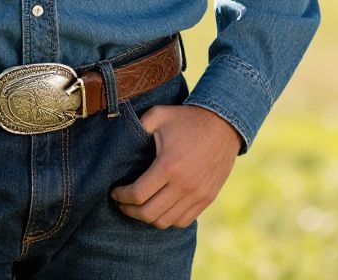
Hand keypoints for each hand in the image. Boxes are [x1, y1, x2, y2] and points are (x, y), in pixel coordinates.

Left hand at [110, 104, 240, 227]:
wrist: (223, 125)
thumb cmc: (186, 119)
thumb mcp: (158, 114)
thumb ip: (137, 126)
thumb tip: (119, 139)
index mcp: (169, 165)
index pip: (138, 194)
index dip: (121, 196)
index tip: (114, 191)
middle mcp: (184, 185)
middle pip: (149, 214)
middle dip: (129, 211)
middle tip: (121, 202)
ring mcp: (197, 195)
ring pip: (166, 222)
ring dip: (147, 218)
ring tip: (138, 206)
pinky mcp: (207, 199)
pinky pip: (183, 221)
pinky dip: (168, 219)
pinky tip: (159, 207)